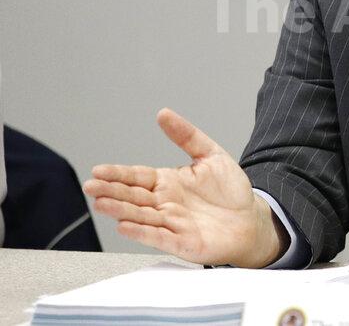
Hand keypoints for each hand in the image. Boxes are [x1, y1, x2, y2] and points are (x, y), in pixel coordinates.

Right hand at [83, 108, 286, 266]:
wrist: (250, 220)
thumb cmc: (229, 190)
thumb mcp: (211, 155)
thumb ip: (187, 135)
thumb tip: (163, 113)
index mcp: (167, 182)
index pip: (137, 176)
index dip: (118, 174)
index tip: (98, 170)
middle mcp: (165, 203)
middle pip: (133, 196)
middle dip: (111, 191)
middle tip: (90, 186)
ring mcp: (171, 224)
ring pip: (141, 217)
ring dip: (121, 211)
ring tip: (101, 204)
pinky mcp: (182, 243)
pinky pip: (159, 237)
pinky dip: (142, 233)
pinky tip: (125, 226)